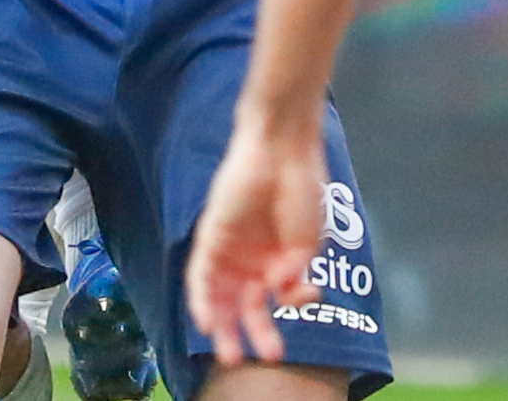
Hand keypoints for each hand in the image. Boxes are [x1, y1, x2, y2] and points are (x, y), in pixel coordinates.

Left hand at [186, 114, 326, 367]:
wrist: (284, 150)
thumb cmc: (302, 189)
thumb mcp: (307, 243)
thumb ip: (293, 276)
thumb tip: (281, 296)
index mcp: (278, 256)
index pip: (274, 298)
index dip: (282, 317)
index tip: (290, 333)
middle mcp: (252, 256)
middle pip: (246, 304)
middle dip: (256, 332)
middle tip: (268, 357)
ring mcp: (231, 247)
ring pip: (222, 296)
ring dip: (225, 326)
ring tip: (232, 355)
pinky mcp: (210, 236)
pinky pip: (200, 276)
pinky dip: (201, 301)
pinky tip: (206, 323)